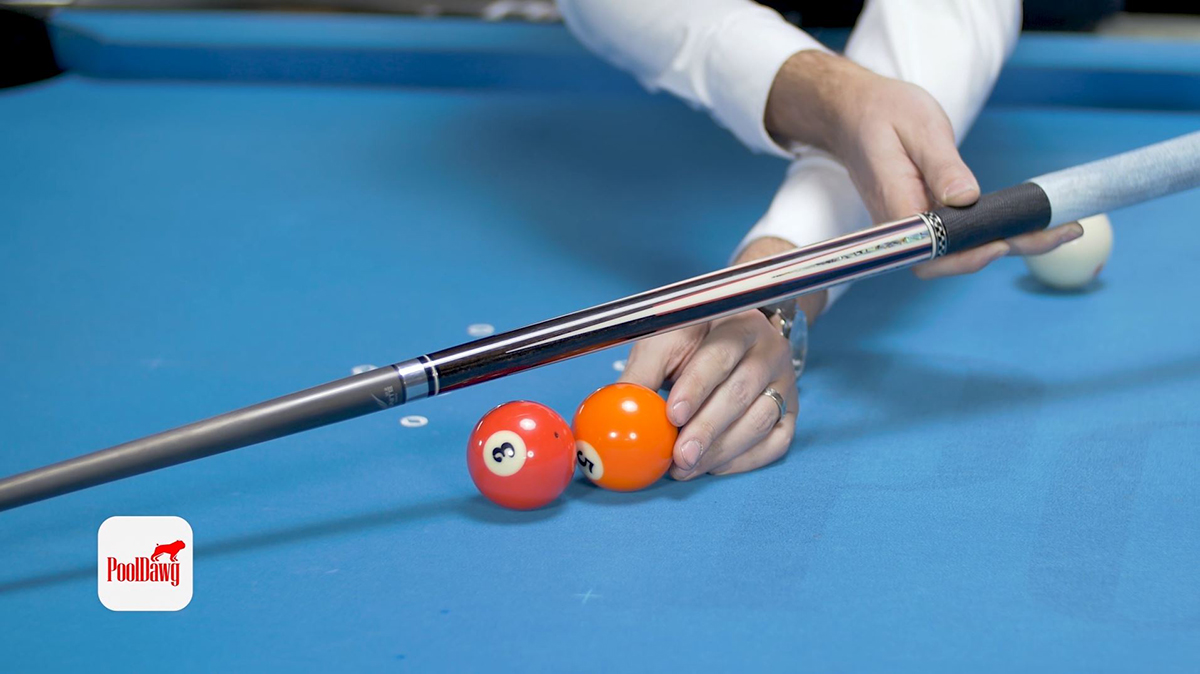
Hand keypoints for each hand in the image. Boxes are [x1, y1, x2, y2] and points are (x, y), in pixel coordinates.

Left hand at [618, 239, 819, 478]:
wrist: (730, 339)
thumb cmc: (690, 341)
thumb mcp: (662, 343)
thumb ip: (642, 373)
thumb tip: (616, 411)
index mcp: (739, 324)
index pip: (721, 355)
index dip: (697, 387)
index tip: (672, 415)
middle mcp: (771, 350)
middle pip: (742, 393)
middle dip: (707, 429)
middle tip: (679, 457)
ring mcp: (785, 382)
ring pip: (760, 421)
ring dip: (722, 451)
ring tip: (687, 467)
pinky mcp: (790, 411)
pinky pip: (776, 442)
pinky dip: (745, 460)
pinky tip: (715, 466)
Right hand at [764, 50, 1081, 278]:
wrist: (853, 113)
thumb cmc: (882, 114)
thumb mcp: (916, 127)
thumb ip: (941, 166)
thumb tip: (967, 199)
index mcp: (895, 205)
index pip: (929, 250)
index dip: (966, 256)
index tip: (1002, 244)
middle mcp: (902, 226)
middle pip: (952, 258)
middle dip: (1008, 249)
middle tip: (1063, 232)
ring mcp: (913, 225)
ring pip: (961, 249)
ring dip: (1011, 242)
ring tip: (1062, 228)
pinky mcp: (926, 217)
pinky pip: (961, 233)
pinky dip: (997, 229)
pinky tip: (1031, 221)